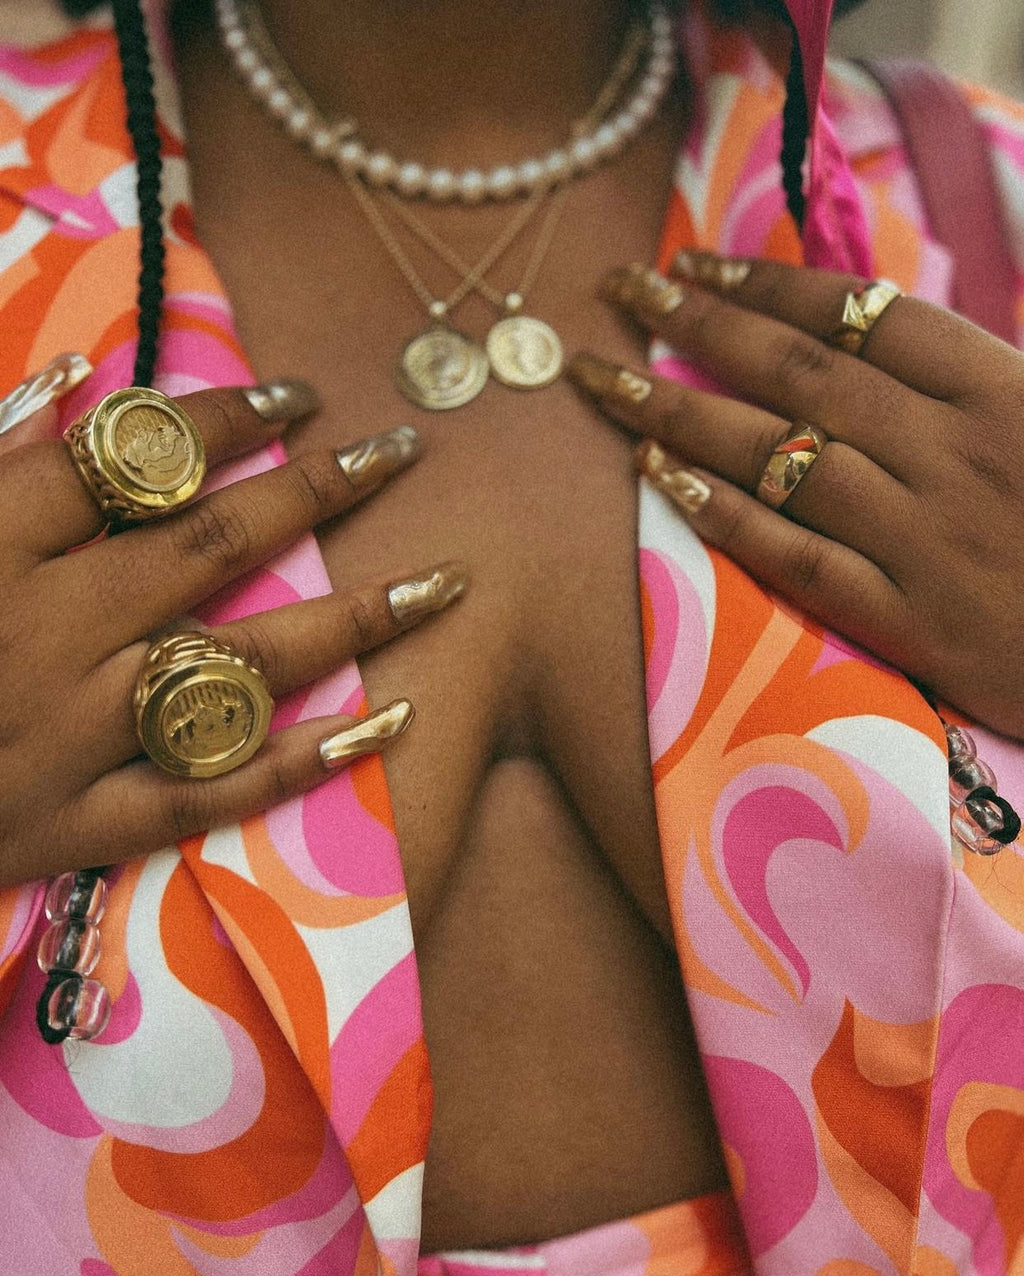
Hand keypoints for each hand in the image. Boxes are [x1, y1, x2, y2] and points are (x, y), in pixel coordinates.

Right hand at [0, 361, 464, 889]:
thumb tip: (80, 387)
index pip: (130, 462)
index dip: (224, 421)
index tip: (300, 396)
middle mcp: (41, 635)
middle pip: (209, 547)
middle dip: (316, 492)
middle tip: (402, 454)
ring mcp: (66, 739)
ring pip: (236, 668)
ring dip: (349, 620)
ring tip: (443, 582)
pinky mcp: (73, 827)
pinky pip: (208, 795)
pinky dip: (301, 763)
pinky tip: (384, 722)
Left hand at [567, 254, 1023, 738]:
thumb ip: (967, 380)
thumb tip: (866, 337)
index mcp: (1001, 390)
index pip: (861, 316)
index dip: (769, 283)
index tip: (696, 262)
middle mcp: (951, 452)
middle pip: (799, 374)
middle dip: (698, 325)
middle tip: (621, 292)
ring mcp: (923, 536)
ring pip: (779, 455)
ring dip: (680, 412)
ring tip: (605, 381)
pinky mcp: (908, 617)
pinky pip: (795, 556)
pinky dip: (724, 514)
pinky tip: (661, 478)